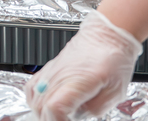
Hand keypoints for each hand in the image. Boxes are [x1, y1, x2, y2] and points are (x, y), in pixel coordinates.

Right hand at [26, 11, 141, 120]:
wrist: (107, 34)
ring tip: (59, 116)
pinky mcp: (49, 68)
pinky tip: (46, 105)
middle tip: (67, 119)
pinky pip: (31, 88)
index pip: (54, 108)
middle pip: (42, 108)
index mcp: (78, 82)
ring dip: (44, 113)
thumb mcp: (116, 92)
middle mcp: (60, 76)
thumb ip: (95, 109)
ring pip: (34, 100)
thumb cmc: (114, 58)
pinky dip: (35, 101)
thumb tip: (79, 115)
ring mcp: (52, 72)